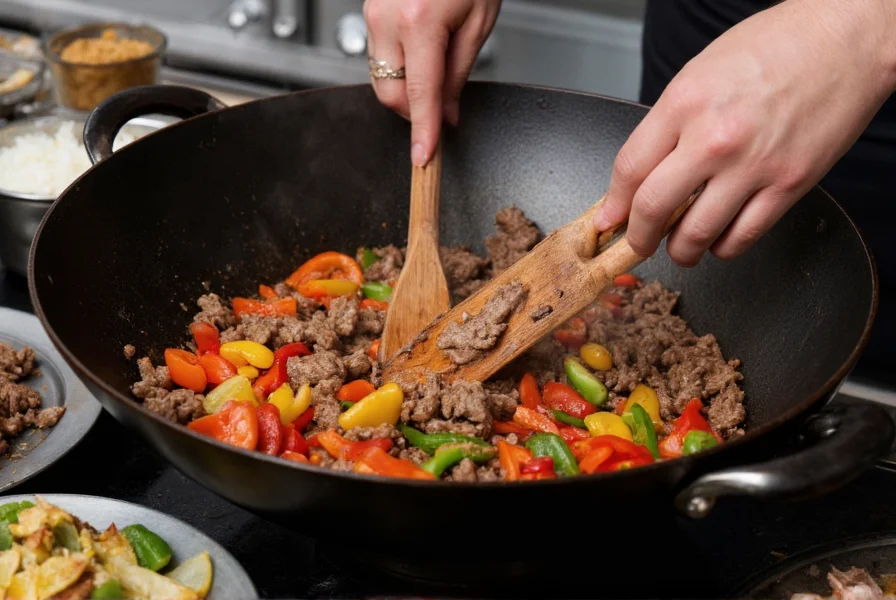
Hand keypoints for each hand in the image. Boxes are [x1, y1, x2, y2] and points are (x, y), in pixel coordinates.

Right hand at [363, 0, 500, 165]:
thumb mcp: (478, 24)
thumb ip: (459, 75)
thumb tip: (448, 113)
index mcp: (419, 22)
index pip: (419, 95)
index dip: (423, 131)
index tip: (423, 157)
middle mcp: (387, 18)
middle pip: (391, 95)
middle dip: (415, 113)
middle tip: (445, 110)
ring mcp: (373, 13)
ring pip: (380, 79)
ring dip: (405, 91)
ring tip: (435, 75)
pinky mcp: (369, 11)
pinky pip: (378, 57)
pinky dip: (398, 70)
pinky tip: (419, 60)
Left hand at [595, 0, 895, 265]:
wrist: (845, 39)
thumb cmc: (774, 46)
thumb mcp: (700, 73)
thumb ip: (667, 124)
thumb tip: (641, 173)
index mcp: (684, 103)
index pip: (629, 169)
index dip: (613, 204)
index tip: (609, 219)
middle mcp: (714, 138)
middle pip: (653, 208)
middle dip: (639, 237)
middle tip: (638, 244)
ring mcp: (753, 165)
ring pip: (697, 234)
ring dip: (681, 251)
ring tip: (680, 249)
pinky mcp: (789, 184)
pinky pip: (743, 237)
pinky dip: (724, 248)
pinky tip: (720, 239)